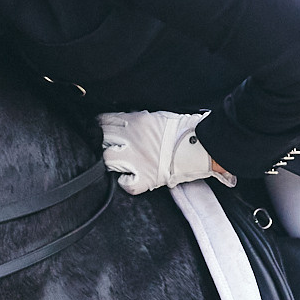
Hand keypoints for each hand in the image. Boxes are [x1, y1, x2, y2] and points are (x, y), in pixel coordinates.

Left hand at [98, 111, 232, 194]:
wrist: (199, 146)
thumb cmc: (180, 130)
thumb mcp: (156, 116)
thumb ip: (136, 118)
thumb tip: (121, 119)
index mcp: (135, 122)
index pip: (104, 121)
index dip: (100, 125)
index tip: (101, 128)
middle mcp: (132, 140)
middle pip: (102, 140)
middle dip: (104, 142)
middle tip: (111, 146)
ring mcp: (136, 160)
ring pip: (108, 160)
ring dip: (112, 160)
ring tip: (120, 161)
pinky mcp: (145, 178)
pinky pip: (125, 183)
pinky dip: (126, 182)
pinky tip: (130, 177)